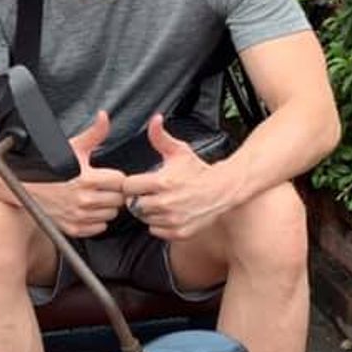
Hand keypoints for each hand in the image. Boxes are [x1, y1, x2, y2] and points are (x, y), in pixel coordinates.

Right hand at [23, 110, 125, 237]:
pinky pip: (99, 227)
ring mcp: (78, 216)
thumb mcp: (71, 147)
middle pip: (118, 200)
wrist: (24, 187)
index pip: (120, 181)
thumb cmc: (48, 167)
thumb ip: (93, 134)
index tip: (108, 175)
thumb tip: (104, 116)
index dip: (116, 177)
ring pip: (110, 215)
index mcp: (86, 179)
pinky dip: (96, 220)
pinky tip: (86, 209)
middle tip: (102, 186)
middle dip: (113, 192)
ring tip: (93, 196)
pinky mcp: (73, 229)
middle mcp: (83, 200)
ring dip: (106, 207)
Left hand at [124, 114, 234, 239]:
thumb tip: (154, 119)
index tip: (139, 182)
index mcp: (162, 182)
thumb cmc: (198, 170)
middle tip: (149, 193)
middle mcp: (165, 203)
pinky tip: (168, 213)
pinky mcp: (179, 232)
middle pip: (133, 205)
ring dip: (148, 212)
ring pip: (144, 219)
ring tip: (160, 202)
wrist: (223, 190)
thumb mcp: (179, 151)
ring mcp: (172, 220)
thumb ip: (160, 137)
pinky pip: (155, 231)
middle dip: (138, 198)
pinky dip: (159, 224)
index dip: (131, 184)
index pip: (128, 187)